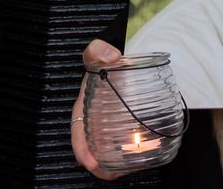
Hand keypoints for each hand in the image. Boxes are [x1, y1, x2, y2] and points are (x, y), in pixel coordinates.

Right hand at [72, 38, 126, 180]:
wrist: (115, 65)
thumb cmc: (102, 64)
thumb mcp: (96, 54)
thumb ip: (98, 51)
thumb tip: (111, 56)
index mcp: (82, 111)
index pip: (77, 135)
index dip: (82, 152)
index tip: (90, 163)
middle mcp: (93, 123)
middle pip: (94, 151)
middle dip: (103, 165)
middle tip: (116, 172)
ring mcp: (107, 128)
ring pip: (110, 152)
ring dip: (119, 163)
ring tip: (133, 166)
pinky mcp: (121, 129)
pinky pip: (124, 146)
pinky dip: (132, 154)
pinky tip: (145, 155)